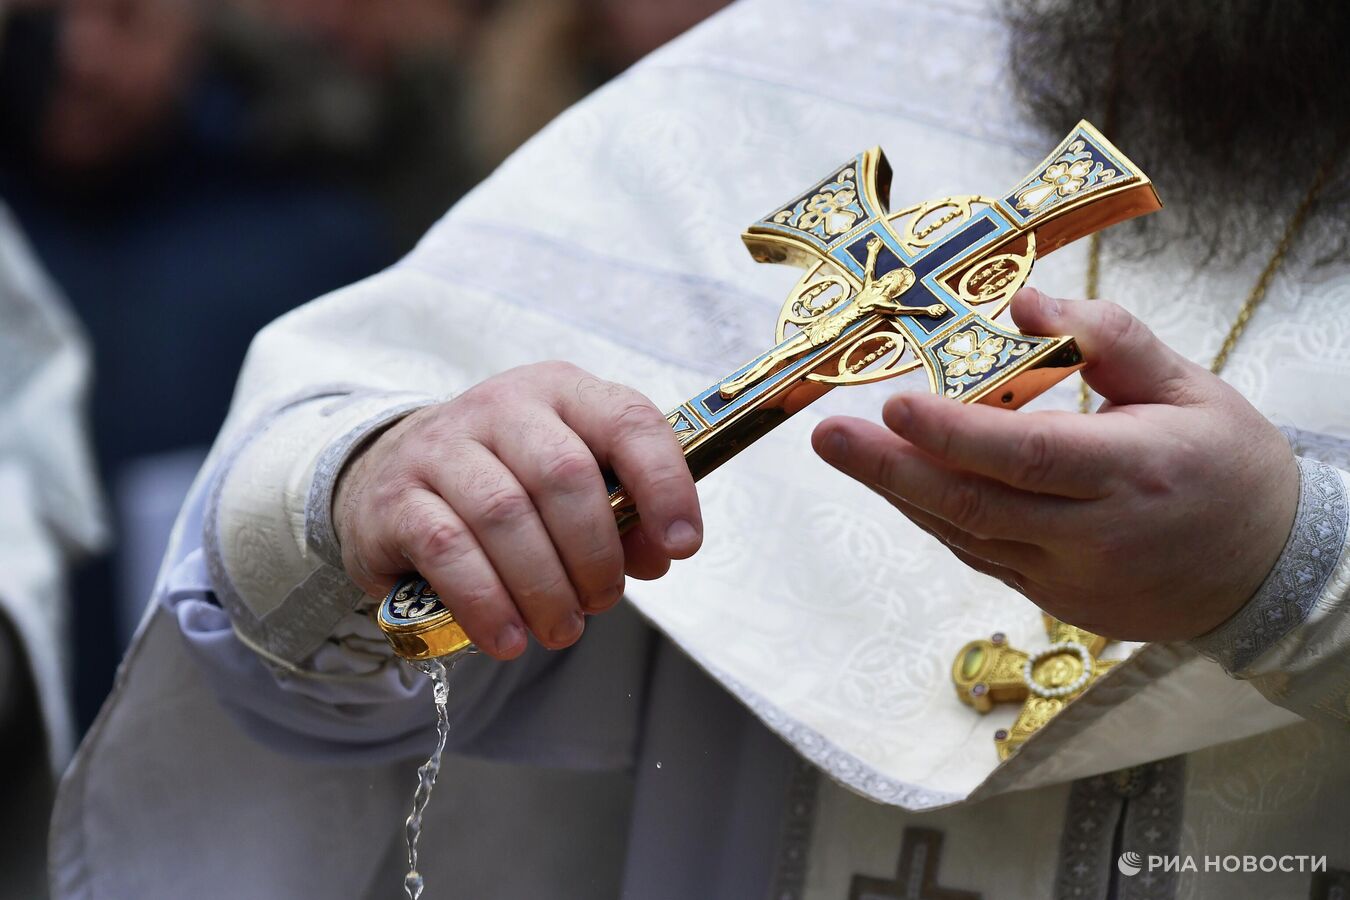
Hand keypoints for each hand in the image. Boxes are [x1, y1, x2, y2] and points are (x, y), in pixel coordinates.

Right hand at [333, 362, 701, 658]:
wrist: (393, 476)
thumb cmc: (507, 482)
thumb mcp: (571, 484)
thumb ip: (624, 513)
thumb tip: (661, 552)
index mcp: (561, 392)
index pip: (627, 420)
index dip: (664, 484)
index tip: (683, 545)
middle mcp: (501, 406)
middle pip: (565, 475)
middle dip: (596, 553)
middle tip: (601, 601)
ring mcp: (442, 446)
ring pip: (506, 514)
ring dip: (545, 587)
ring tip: (560, 629)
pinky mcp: (396, 497)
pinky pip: (448, 549)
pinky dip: (487, 601)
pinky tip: (508, 637)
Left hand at [812, 288, 1299, 641]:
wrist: (1268, 571)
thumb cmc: (1228, 464)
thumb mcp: (1189, 384)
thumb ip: (1106, 338)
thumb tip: (1021, 301)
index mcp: (1136, 474)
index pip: (1031, 455)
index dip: (957, 434)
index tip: (894, 405)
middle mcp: (1095, 536)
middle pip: (976, 506)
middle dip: (891, 469)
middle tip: (828, 436)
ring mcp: (1069, 579)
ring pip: (966, 535)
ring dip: (899, 491)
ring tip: (845, 449)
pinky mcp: (1052, 598)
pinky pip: (979, 554)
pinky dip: (934, 516)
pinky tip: (896, 481)